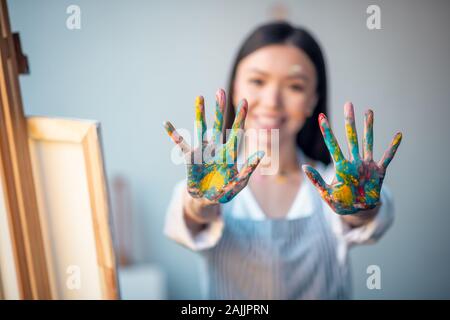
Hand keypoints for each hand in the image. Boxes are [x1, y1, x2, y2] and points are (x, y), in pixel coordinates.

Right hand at [164, 89, 264, 203]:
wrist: (206, 200)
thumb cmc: (224, 191)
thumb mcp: (239, 183)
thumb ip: (248, 169)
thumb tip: (260, 154)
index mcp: (229, 153)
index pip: (236, 131)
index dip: (240, 117)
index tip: (245, 101)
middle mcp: (216, 148)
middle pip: (219, 124)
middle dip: (220, 109)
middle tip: (220, 91)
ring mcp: (202, 151)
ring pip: (201, 128)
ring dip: (200, 113)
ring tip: (199, 97)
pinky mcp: (190, 158)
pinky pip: (181, 144)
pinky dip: (174, 134)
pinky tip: (166, 123)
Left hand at [302, 102, 401, 214]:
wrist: (358, 212)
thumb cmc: (340, 203)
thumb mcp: (326, 194)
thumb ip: (317, 180)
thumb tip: (304, 167)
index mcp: (341, 167)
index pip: (332, 145)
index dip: (327, 131)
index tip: (321, 117)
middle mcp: (354, 162)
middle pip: (351, 138)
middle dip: (350, 122)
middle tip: (348, 104)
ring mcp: (366, 165)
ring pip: (367, 142)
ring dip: (369, 128)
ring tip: (368, 111)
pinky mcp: (378, 172)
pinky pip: (387, 158)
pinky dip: (392, 147)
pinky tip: (398, 135)